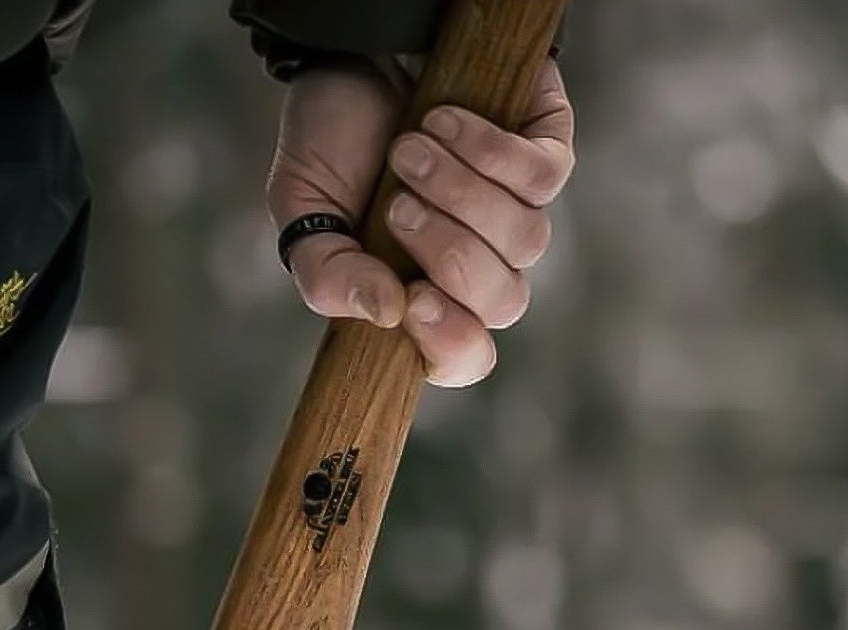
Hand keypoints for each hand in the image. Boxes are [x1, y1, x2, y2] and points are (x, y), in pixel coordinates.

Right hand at [266, 57, 574, 386]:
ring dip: (460, 193)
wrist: (349, 54)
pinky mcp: (543, 154)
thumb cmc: (331, 145)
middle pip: (503, 304)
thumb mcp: (304, 216)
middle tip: (397, 205)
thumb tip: (385, 314)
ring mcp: (516, 214)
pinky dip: (488, 150)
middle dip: (448, 253)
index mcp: (424, 298)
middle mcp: (479, 267)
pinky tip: (443, 120)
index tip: (414, 303)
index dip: (451, 344)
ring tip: (408, 150)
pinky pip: (542, 176)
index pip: (464, 357)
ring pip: (525, 241)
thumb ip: (327, 277)